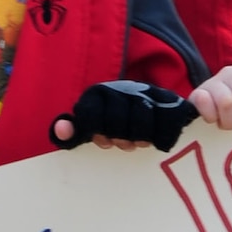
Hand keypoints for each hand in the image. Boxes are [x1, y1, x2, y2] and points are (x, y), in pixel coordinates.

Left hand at [51, 81, 199, 152]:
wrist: (148, 101)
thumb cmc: (113, 120)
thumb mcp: (91, 125)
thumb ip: (73, 132)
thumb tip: (61, 130)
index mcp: (97, 93)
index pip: (91, 117)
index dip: (97, 135)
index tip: (105, 140)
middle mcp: (121, 88)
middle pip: (116, 123)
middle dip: (120, 139)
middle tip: (124, 143)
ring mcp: (147, 91)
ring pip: (142, 122)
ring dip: (141, 139)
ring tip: (139, 142)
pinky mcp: (170, 99)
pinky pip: (167, 122)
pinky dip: (163, 138)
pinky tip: (158, 141)